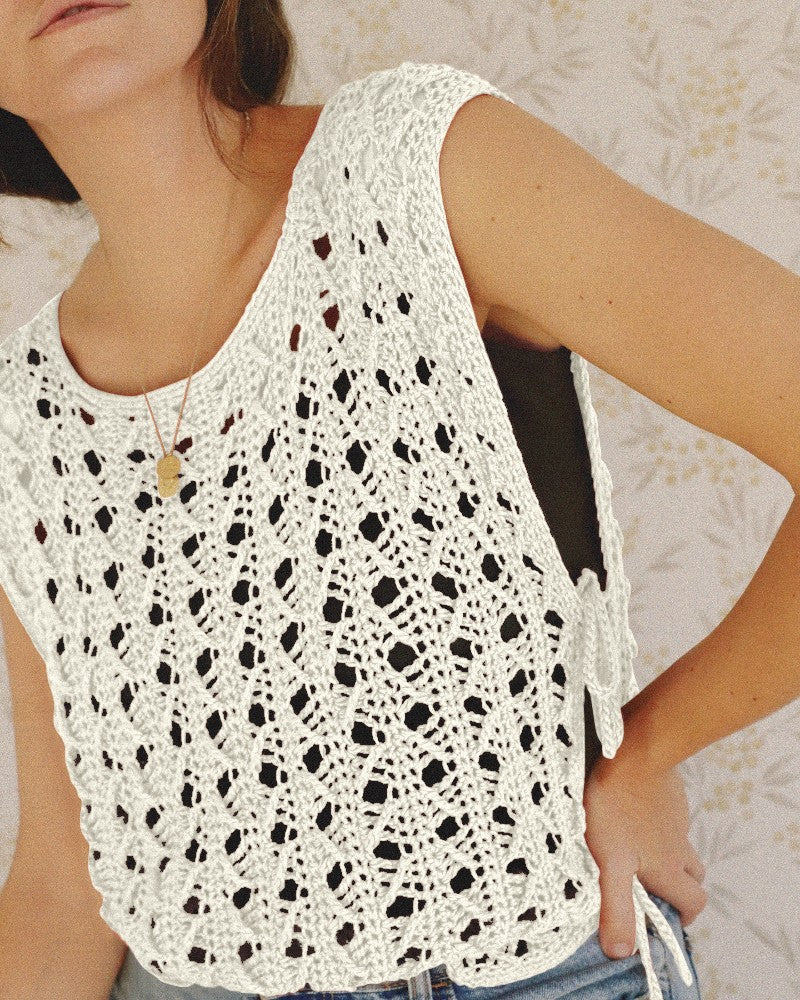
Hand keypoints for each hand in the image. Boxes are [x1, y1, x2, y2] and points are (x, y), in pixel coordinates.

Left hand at [582, 751, 706, 959]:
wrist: (632, 753)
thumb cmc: (616, 808)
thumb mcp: (610, 864)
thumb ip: (616, 907)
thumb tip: (621, 952)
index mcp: (668, 868)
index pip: (694, 902)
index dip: (684, 915)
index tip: (665, 916)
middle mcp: (678, 846)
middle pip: (693, 874)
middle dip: (679, 885)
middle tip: (650, 885)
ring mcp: (675, 818)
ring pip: (680, 844)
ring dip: (667, 854)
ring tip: (635, 851)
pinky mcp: (667, 794)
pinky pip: (669, 817)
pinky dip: (656, 824)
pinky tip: (630, 815)